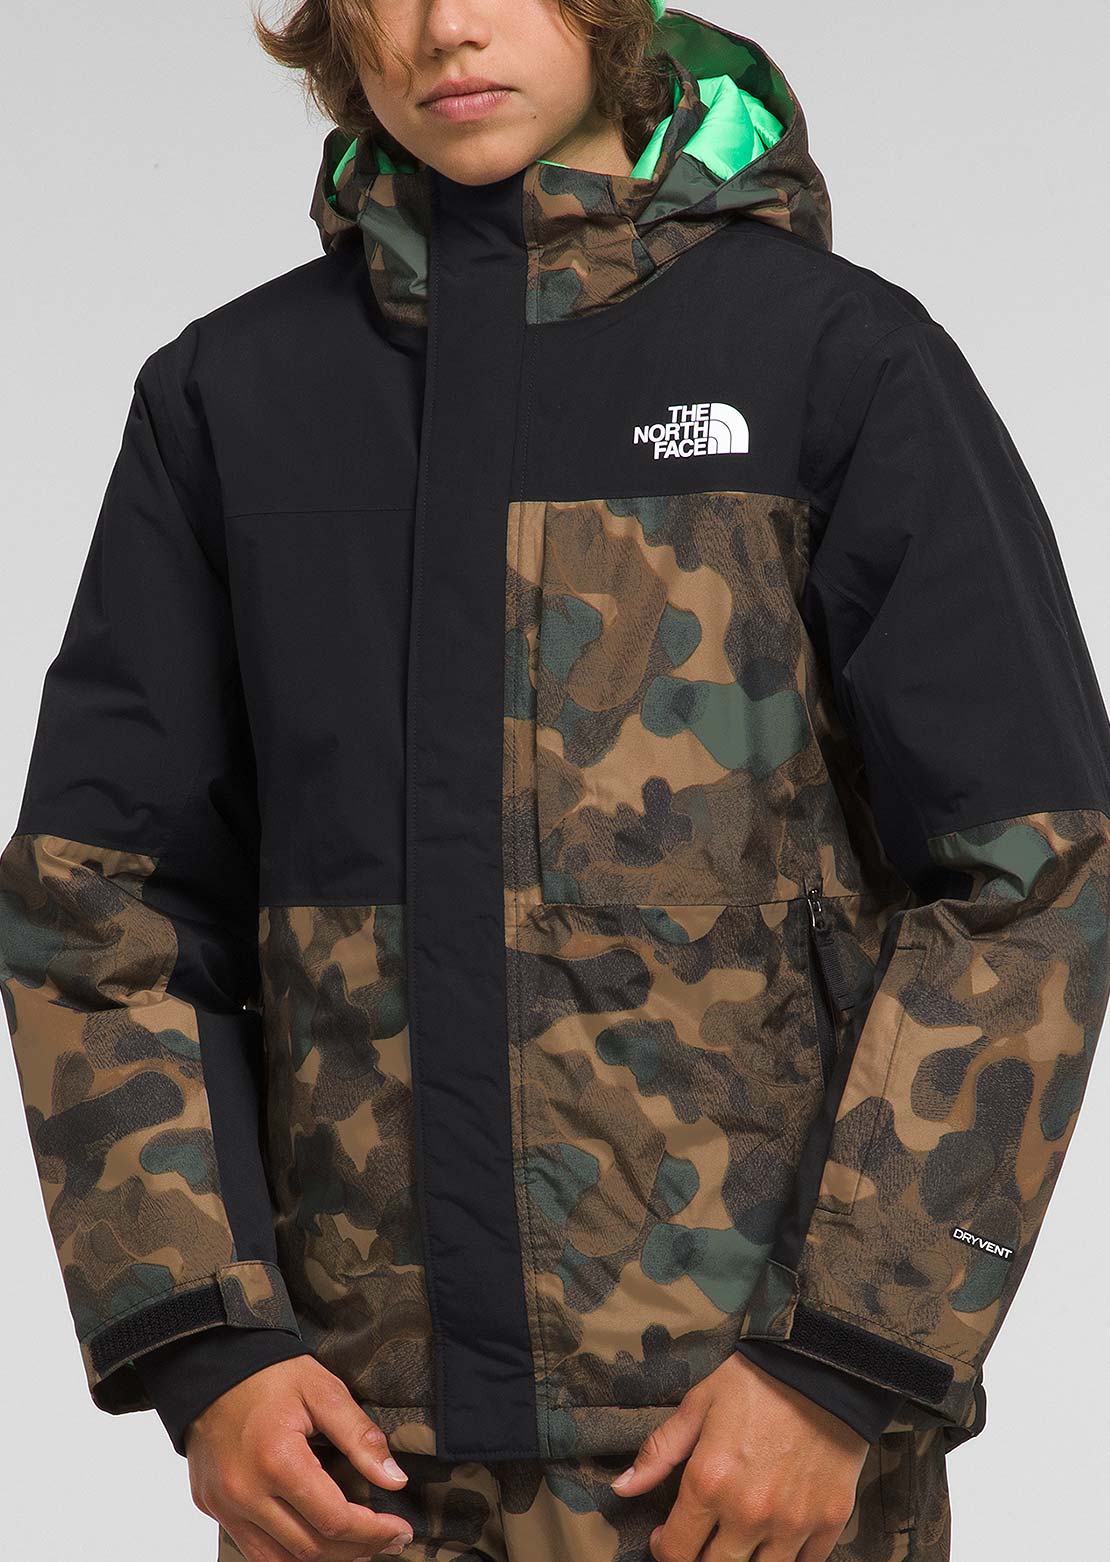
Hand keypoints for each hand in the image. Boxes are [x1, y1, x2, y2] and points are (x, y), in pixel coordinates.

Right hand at [185, 1354, 413, 1560]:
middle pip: (310, 1549)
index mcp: (277, 1461)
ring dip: (322, 1560)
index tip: (400, 1530)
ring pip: (279, 1561)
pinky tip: (314, 1539)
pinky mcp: (212, 1507)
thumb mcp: (324, 1391)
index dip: (373, 1532)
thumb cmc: (270, 1373)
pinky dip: (287, 1553)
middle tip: (388, 1541)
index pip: (334, 1520)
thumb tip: (394, 1480)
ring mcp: (224, 1505)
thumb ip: (360, 1438)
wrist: (212, 1364)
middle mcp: (245, 1493)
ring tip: (355, 1547)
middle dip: (356, 1550)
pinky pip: (253, 1549)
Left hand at [610, 1352, 867, 1560]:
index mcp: (709, 1483)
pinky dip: (785, 1559)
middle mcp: (748, 1513)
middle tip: (701, 1539)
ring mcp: (791, 1524)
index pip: (677, 1551)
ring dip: (743, 1561)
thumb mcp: (698, 1405)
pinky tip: (775, 1541)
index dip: (664, 1550)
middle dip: (701, 1560)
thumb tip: (622, 1487)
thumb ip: (659, 1451)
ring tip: (736, 1541)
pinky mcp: (829, 1523)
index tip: (665, 1539)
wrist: (823, 1368)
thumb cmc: (755, 1383)